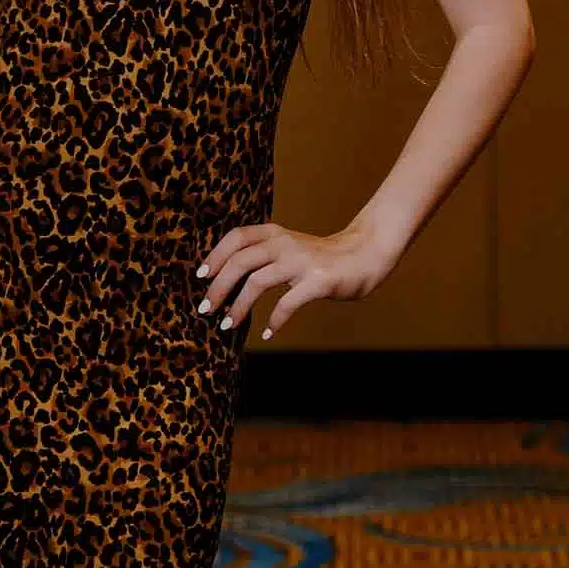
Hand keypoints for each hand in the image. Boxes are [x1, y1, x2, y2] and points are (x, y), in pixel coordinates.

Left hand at [195, 219, 400, 341]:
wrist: (366, 255)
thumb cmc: (323, 258)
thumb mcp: (290, 248)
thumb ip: (264, 255)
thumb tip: (226, 278)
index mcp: (276, 234)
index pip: (237, 237)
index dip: (215, 256)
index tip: (201, 277)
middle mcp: (285, 244)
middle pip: (240, 261)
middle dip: (218, 287)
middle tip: (206, 309)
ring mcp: (301, 262)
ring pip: (257, 282)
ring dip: (238, 306)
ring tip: (227, 325)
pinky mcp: (318, 282)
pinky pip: (287, 303)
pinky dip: (274, 321)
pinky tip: (268, 333)